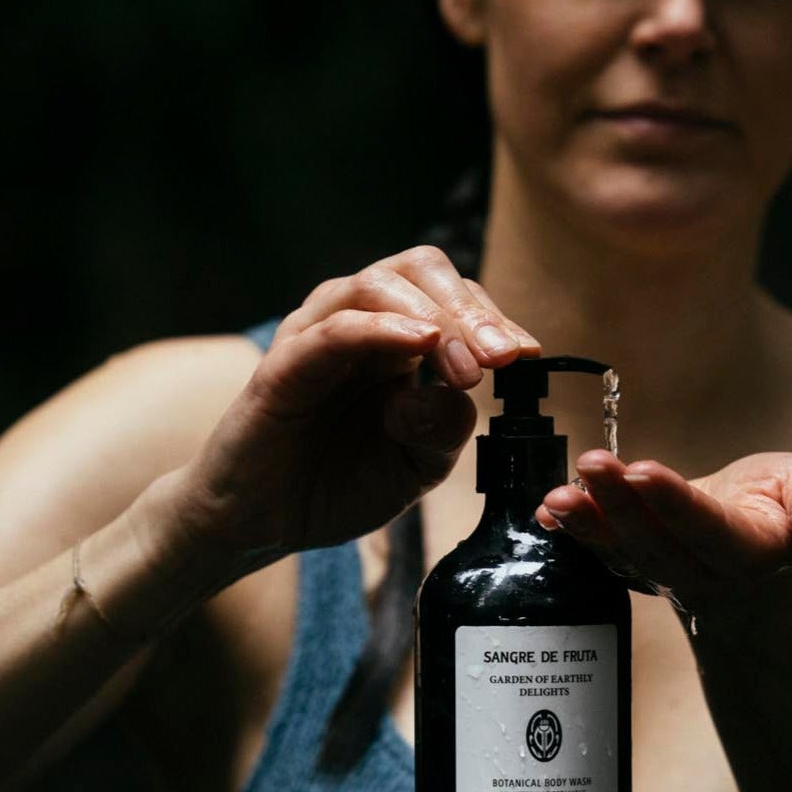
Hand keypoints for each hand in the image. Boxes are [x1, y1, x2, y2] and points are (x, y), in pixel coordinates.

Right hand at [163, 246, 538, 576]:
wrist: (265, 522)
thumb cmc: (336, 482)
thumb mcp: (416, 465)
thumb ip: (445, 429)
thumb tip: (458, 391)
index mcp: (396, 337)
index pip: (452, 296)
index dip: (494, 318)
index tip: (526, 355)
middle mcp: (359, 321)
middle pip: (420, 269)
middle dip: (471, 308)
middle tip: (503, 357)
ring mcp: (318, 335)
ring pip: (379, 284)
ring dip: (436, 316)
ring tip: (469, 363)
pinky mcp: (285, 362)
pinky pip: (336, 328)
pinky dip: (381, 327)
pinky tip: (419, 343)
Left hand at [534, 449, 791, 621]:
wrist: (759, 559)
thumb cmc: (785, 511)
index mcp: (753, 552)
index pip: (709, 529)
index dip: (674, 503)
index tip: (642, 470)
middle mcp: (704, 573)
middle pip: (656, 543)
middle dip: (619, 504)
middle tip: (591, 462)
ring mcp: (666, 577)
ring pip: (622, 555)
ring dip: (586, 525)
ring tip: (558, 497)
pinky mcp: (637, 569)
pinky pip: (602, 556)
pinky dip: (572, 536)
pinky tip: (548, 514)